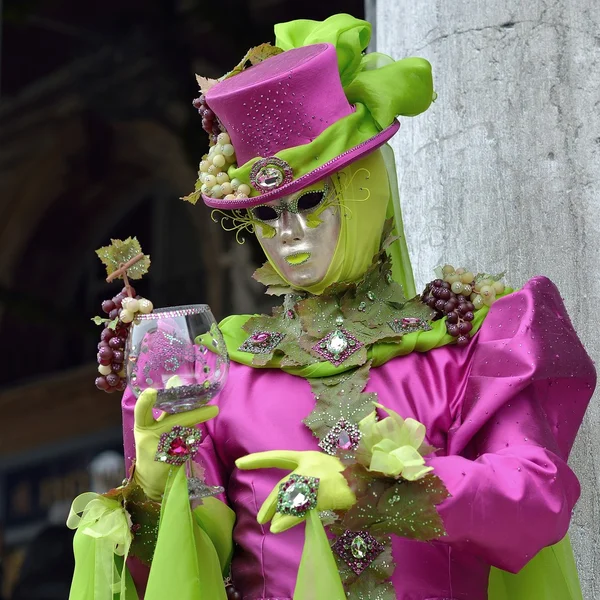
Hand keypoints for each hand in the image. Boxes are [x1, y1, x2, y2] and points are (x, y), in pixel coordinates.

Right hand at [134, 388, 217, 500]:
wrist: (150, 480)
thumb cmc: (153, 446)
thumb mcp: (152, 426)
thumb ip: (164, 407)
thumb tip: (175, 379)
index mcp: (142, 426)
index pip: (141, 412)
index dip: (145, 402)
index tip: (152, 392)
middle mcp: (149, 437)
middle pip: (175, 422)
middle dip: (196, 414)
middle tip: (213, 409)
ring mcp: (160, 451)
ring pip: (187, 432)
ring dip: (198, 421)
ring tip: (210, 411)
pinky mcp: (171, 461)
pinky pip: (188, 443)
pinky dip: (192, 437)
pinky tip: (192, 435)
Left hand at [236, 450, 354, 532]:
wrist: (372, 481)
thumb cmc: (351, 481)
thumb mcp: (324, 476)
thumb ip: (305, 485)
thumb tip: (287, 504)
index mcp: (309, 457)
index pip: (279, 456)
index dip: (259, 460)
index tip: (239, 463)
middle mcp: (310, 463)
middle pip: (284, 484)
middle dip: (271, 502)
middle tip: (261, 517)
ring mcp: (316, 476)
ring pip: (290, 497)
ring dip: (279, 512)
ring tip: (271, 525)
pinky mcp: (322, 490)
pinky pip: (299, 507)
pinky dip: (287, 519)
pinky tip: (278, 527)